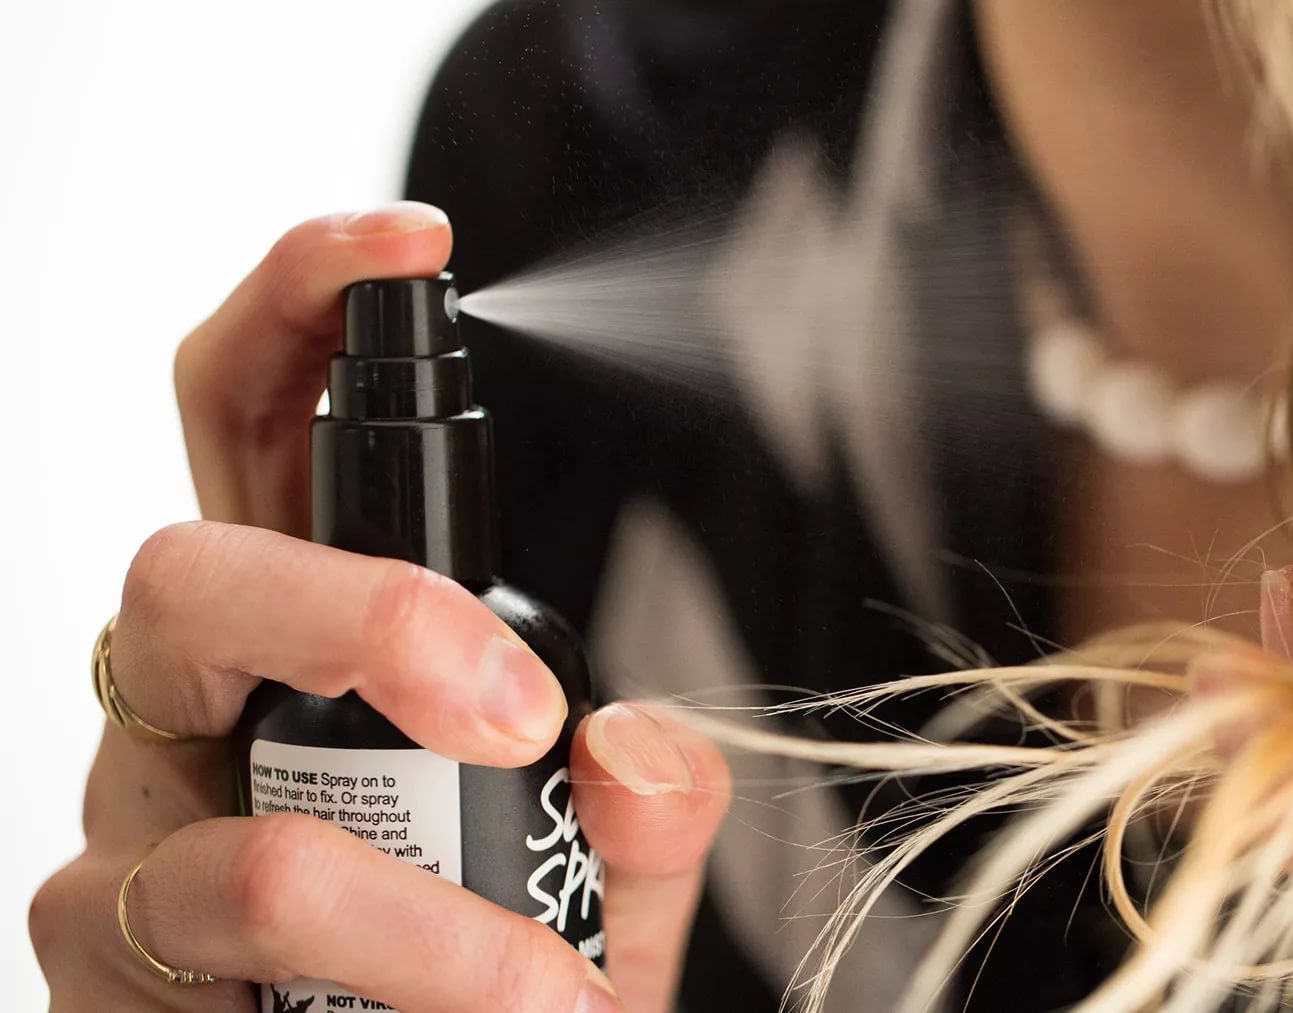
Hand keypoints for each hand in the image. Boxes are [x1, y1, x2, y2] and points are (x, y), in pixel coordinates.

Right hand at [30, 206, 731, 1011]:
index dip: (301, 308)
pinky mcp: (104, 961)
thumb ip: (646, 813)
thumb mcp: (607, 893)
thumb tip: (646, 751)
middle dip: (361, 613)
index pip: (261, 430)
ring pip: (216, 811)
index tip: (414, 247)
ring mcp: (133, 836)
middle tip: (518, 718)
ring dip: (411, 903)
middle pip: (186, 570)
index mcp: (304, 642)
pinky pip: (216, 930)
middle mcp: (196, 716)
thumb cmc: (503, 986)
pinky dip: (396, 970)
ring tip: (552, 991)